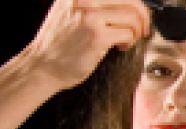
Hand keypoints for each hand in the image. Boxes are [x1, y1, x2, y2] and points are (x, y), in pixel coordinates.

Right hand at [18, 0, 151, 90]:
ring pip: (132, 18)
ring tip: (127, 39)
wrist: (42, 65)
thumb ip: (93, 3)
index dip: (136, 4)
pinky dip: (130, 41)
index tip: (140, 14)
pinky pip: (128, 34)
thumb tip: (129, 3)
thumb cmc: (59, 42)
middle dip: (143, 17)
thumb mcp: (70, 10)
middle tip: (143, 29)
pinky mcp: (97, 36)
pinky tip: (120, 46)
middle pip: (131, 1)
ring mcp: (90, 16)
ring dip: (136, 31)